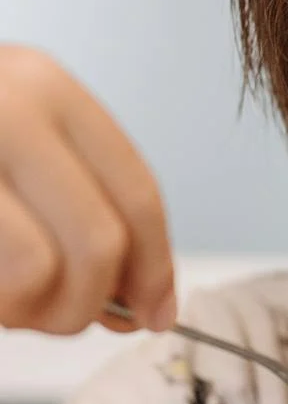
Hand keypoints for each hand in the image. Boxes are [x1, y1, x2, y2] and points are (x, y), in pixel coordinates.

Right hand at [0, 47, 175, 333]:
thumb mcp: (19, 145)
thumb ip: (78, 208)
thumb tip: (137, 301)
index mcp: (43, 89)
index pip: (134, 191)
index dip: (156, 268)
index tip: (155, 314)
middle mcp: (4, 110)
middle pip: (98, 244)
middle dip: (86, 304)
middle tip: (54, 315)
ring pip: (37, 274)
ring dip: (27, 314)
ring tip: (3, 302)